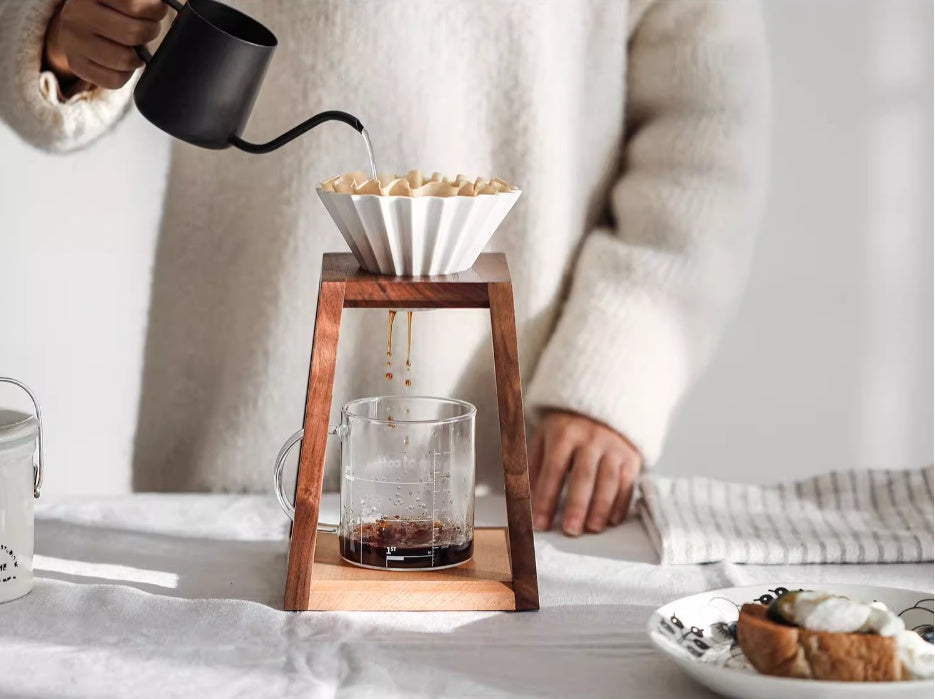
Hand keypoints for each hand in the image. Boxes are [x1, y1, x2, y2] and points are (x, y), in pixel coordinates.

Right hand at [44, 0, 168, 89]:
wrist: (76, 19)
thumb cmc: (110, 6)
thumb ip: (144, 2)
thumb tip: (166, 8)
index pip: (135, 6)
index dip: (155, 10)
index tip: (157, 10)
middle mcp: (76, 14)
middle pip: (134, 33)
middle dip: (149, 32)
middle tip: (147, 28)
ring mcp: (73, 41)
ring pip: (126, 60)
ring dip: (138, 55)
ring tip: (133, 45)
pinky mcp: (75, 64)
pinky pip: (115, 80)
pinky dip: (126, 73)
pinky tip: (122, 59)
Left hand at [529, 410, 641, 535]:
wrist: (601, 405)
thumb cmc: (565, 430)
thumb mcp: (544, 439)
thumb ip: (534, 469)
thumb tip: (526, 501)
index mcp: (563, 434)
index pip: (553, 470)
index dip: (546, 498)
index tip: (540, 524)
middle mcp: (591, 439)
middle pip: (583, 476)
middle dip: (577, 506)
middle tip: (570, 531)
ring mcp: (613, 447)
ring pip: (609, 481)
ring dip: (601, 508)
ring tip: (592, 529)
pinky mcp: (631, 456)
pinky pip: (628, 482)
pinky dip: (621, 503)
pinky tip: (612, 521)